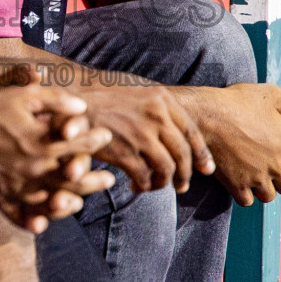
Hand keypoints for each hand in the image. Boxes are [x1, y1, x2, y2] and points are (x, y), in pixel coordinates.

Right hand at [0, 71, 114, 231]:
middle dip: (95, 179)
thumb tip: (82, 106)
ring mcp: (18, 189)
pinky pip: (21, 217)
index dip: (95, 139)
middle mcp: (34, 170)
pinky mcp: (1, 200)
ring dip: (74, 202)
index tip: (106, 136)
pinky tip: (45, 223)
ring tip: (84, 201)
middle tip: (109, 178)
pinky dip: (35, 222)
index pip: (79, 143)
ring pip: (54, 202)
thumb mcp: (19, 93)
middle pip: (74, 179)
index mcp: (41, 143)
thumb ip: (53, 97)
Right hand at [83, 85, 213, 194]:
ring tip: (155, 185)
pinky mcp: (124, 152)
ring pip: (167, 168)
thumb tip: (181, 134)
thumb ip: (160, 110)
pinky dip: (144, 186)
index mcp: (162, 99)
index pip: (191, 131)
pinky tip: (136, 185)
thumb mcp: (139, 94)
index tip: (207, 169)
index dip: (201, 153)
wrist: (73, 106)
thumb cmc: (105, 102)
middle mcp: (156, 115)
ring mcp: (140, 134)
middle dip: (185, 174)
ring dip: (163, 183)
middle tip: (182, 186)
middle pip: (183, 153)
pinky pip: (145, 176)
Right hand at [188, 84, 280, 206]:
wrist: (208, 116)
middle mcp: (276, 165)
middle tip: (269, 169)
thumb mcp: (269, 93)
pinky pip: (247, 201)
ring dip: (262, 188)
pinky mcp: (237, 185)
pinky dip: (244, 194)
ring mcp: (257, 178)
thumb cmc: (238, 101)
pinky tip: (238, 181)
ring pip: (268, 197)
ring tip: (253, 176)